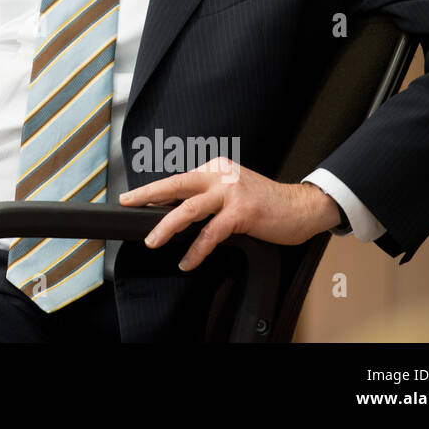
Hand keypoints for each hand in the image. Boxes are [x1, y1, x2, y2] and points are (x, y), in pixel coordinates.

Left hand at [118, 157, 341, 270]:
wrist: (302, 207)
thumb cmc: (266, 203)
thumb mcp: (233, 191)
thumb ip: (208, 196)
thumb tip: (176, 211)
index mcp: (215, 168)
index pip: (179, 179)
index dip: (155, 191)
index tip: (134, 199)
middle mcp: (220, 175)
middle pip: (176, 184)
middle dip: (147, 194)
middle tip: (127, 203)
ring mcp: (231, 192)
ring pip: (189, 209)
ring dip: (167, 227)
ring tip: (152, 241)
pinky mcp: (242, 212)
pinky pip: (211, 233)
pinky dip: (197, 250)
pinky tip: (188, 261)